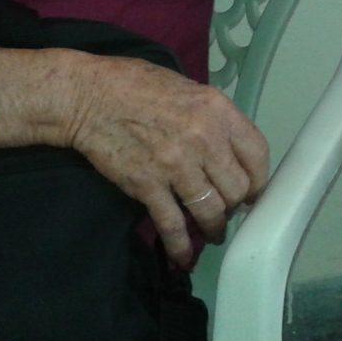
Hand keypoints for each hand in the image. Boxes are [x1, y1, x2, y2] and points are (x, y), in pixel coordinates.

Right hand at [68, 55, 268, 269]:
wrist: (84, 95)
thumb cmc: (131, 83)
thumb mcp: (183, 86)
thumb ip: (209, 115)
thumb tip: (225, 146)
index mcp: (215, 108)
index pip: (257, 153)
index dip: (257, 178)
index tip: (250, 188)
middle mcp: (202, 137)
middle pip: (238, 189)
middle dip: (234, 203)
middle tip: (225, 207)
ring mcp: (175, 164)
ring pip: (212, 212)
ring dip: (213, 227)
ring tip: (210, 231)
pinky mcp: (148, 185)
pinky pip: (174, 226)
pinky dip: (181, 247)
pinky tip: (184, 257)